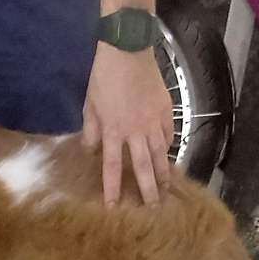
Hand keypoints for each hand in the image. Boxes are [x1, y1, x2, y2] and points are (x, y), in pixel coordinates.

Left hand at [83, 44, 174, 204]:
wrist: (128, 51)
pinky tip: (168, 156)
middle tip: (153, 208)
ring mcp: (154, 122)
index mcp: (113, 131)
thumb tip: (90, 151)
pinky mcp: (166, 111)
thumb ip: (91, 132)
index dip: (113, 189)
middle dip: (148, 190)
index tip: (114, 208)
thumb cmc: (103, 77)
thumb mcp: (90, 106)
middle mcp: (135, 132)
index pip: (111, 167)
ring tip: (167, 190)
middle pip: (142, 167)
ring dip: (164, 174)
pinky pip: (168, 135)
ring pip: (160, 154)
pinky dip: (168, 148)